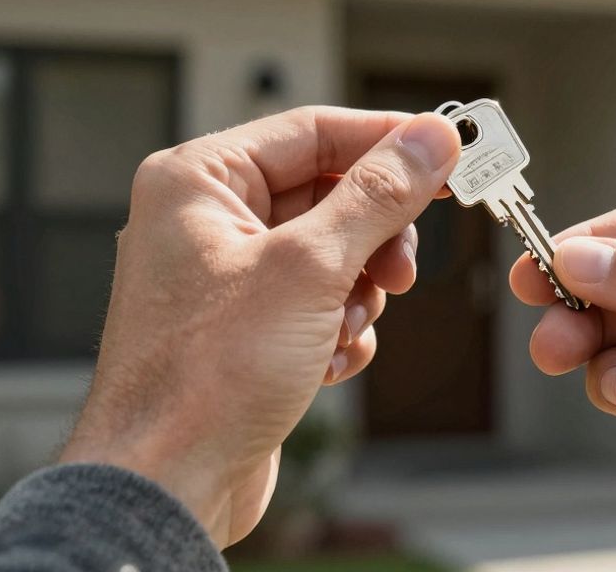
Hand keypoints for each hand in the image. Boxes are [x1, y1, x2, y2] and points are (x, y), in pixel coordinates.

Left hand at [60, 107, 460, 546]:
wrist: (168, 484)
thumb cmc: (204, 376)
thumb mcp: (308, 268)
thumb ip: (377, 196)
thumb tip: (428, 140)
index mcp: (198, 180)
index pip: (313, 131)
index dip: (386, 141)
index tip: (447, 153)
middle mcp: (206, 220)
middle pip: (328, 193)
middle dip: (372, 239)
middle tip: (401, 268)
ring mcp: (226, 277)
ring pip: (332, 253)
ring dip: (357, 294)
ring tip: (340, 329)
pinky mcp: (247, 328)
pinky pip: (318, 302)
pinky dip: (338, 329)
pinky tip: (325, 363)